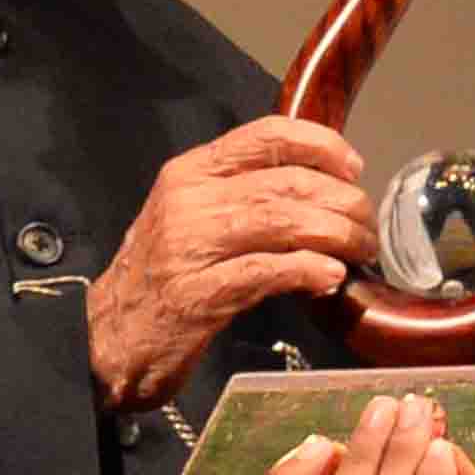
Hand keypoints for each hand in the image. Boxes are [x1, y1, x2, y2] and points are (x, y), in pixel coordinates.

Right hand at [86, 118, 374, 410]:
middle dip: (342, 202)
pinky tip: (330, 279)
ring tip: (359, 252)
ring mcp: (189, 246)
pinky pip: (265, 272)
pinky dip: (306, 271)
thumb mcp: (194, 220)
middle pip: (285, 182)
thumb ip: (244, 199)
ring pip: (281, 221)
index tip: (354, 168)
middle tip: (367, 228)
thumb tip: (323, 195)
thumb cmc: (161, 279)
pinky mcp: (196, 295)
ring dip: (335, 236)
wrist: (106, 339)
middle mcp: (188, 199)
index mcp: (190, 172)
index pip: (265, 135)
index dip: (320, 144)